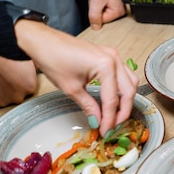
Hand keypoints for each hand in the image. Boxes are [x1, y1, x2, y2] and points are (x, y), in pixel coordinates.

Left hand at [15, 20, 138, 135]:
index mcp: (106, 66)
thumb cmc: (54, 60)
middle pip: (128, 91)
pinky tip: (113, 99)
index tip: (105, 132)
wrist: (43, 41)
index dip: (110, 119)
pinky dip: (122, 89)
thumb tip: (98, 122)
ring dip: (126, 100)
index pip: (112, 99)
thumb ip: (89, 106)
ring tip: (114, 115)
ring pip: (130, 82)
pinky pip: (124, 75)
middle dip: (122, 111)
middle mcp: (115, 59)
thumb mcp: (71, 89)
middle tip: (113, 126)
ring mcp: (114, 55)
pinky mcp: (110, 55)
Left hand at [85, 0, 125, 29]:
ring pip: (102, 11)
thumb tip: (95, 28)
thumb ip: (95, 17)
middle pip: (103, 17)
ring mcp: (117, 4)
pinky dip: (98, 1)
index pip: (103, 21)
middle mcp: (121, 8)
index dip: (95, 12)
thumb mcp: (95, 2)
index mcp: (119, 11)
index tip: (97, 2)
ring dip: (96, 4)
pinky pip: (102, 6)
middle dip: (96, 9)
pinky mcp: (113, 0)